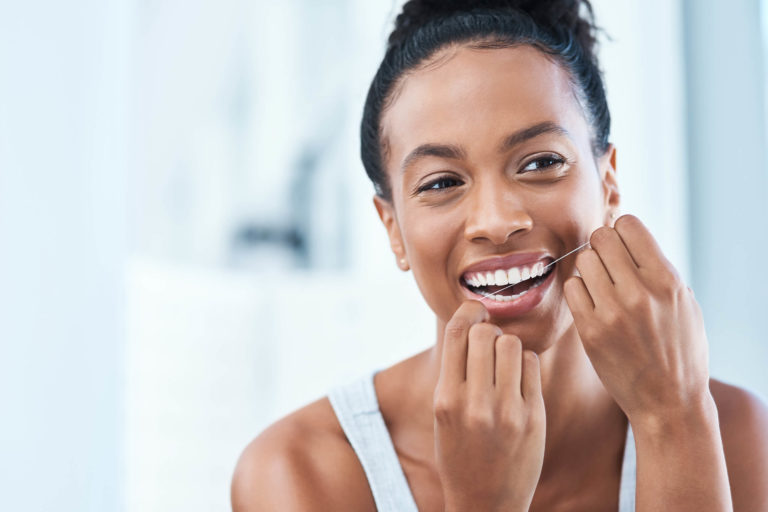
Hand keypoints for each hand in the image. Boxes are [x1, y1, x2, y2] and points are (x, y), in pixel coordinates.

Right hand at [433, 301, 545, 511]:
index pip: (456, 334)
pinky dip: (525, 364)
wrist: (485, 502)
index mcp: (445, 399)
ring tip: (504, 364)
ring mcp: (506, 411)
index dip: (467, 312)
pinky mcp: (533, 417)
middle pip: (486, 334)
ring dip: (508, 347)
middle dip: (488, 331)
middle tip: (489, 343)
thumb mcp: (442, 414)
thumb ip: (454, 372)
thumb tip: (473, 323)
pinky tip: (519, 379)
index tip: (475, 310)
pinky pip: (532, 365)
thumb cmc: (460, 452)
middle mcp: (474, 403)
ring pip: (512, 344)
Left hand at [563, 214, 710, 427]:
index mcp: (667, 280)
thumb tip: (630, 240)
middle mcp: (640, 292)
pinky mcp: (591, 331)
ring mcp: (613, 312)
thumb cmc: (678, 349)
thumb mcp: (684, 304)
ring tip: (601, 287)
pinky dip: (579, 291)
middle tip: (608, 266)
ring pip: (583, 260)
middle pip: (601, 237)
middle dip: (602, 246)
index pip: (629, 225)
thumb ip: (658, 270)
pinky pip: (572, 288)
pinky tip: (591, 303)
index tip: (623, 247)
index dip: (622, 231)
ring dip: (589, 269)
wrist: (668, 401)